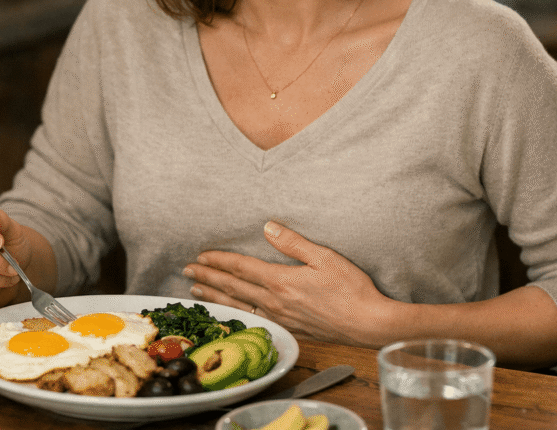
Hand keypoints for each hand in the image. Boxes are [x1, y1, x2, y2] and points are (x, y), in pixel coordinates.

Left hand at [183, 221, 396, 346]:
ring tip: (197, 291)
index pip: (241, 268)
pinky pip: (254, 321)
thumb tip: (268, 227)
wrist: (369, 324)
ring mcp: (281, 319)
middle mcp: (275, 302)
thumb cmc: (352, 288)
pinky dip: (235, 315)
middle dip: (208, 278)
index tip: (200, 255)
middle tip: (187, 271)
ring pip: (239, 306)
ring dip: (216, 297)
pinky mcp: (290, 330)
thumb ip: (293, 242)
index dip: (218, 261)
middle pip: (233, 288)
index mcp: (281, 281)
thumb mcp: (325, 257)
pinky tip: (230, 313)